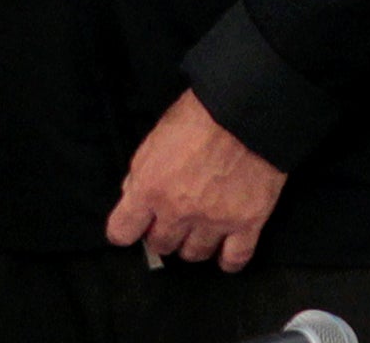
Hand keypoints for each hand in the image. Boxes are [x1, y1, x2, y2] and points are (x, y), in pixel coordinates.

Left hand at [105, 90, 285, 271]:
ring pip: (194, 255)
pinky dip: (228, 260)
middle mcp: (178, 212)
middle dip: (162, 234)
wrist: (244, 110)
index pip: (122, 232)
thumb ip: (141, 172)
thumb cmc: (197, 115)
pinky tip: (224, 251)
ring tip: (197, 230)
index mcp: (149, 188)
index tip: (132, 226)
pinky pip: (234, 259)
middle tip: (171, 218)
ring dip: (192, 245)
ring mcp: (213, 221)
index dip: (125, 230)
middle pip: (160, 245)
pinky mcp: (247, 223)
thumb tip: (132, 195)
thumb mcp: (155, 138)